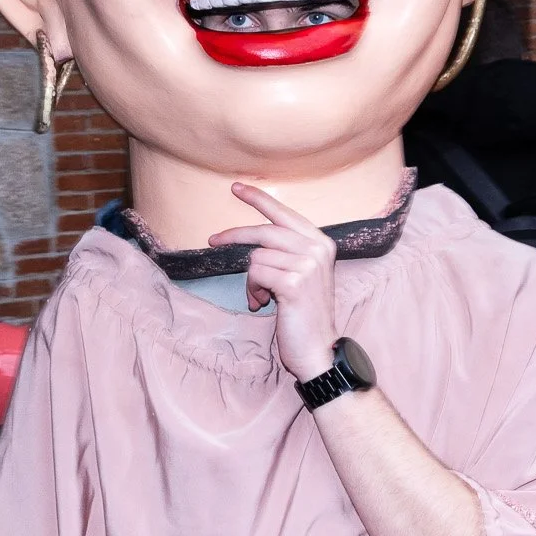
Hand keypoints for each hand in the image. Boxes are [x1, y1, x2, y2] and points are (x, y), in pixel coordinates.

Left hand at [210, 183, 339, 381]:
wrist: (318, 348)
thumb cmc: (305, 313)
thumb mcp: (303, 274)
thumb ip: (287, 251)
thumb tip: (252, 239)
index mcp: (322, 243)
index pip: (285, 213)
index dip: (259, 199)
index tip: (236, 187)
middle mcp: (317, 249)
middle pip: (264, 231)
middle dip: (235, 236)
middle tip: (214, 240)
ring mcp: (307, 265)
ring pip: (256, 257)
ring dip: (251, 279)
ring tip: (262, 296)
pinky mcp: (293, 283)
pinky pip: (255, 274)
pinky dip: (253, 289)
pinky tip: (262, 302)